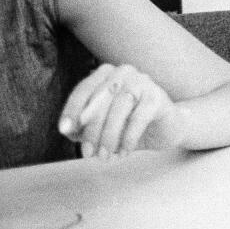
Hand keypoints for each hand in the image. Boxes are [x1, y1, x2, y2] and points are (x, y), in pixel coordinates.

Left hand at [58, 63, 185, 158]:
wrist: (165, 129)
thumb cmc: (128, 125)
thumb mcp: (101, 126)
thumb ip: (82, 126)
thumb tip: (68, 130)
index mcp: (106, 74)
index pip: (84, 89)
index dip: (72, 110)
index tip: (64, 131)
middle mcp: (124, 72)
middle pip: (101, 99)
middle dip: (91, 129)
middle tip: (88, 154)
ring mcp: (143, 81)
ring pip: (119, 108)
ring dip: (109, 136)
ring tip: (105, 156)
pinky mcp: (157, 97)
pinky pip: (138, 117)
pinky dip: (128, 138)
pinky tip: (124, 152)